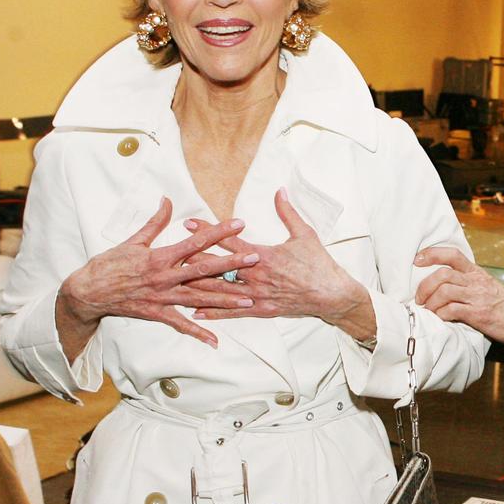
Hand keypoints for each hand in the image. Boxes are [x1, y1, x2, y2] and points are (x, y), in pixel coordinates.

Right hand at [56, 197, 257, 351]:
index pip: (195, 241)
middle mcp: (165, 277)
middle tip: (255, 259)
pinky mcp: (157, 313)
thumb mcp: (133, 241)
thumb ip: (155, 222)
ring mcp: (162, 297)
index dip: (218, 232)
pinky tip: (216, 340)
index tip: (240, 224)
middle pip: (204, 270)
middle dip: (231, 265)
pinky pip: (181, 324)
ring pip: (199, 298)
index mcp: (160, 256)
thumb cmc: (109, 264)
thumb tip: (168, 200)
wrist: (87, 293)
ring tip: (249, 301)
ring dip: (225, 300)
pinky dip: (198, 332)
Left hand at [183, 188, 368, 325]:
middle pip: (218, 268)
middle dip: (193, 258)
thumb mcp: (305, 234)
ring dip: (197, 286)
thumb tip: (279, 191)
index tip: (188, 224)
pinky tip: (195, 311)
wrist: (332, 294)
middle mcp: (257, 276)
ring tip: (175, 281)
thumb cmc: (319, 263)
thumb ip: (287, 212)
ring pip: (221, 291)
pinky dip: (214, 312)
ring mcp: (257, 295)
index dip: (207, 231)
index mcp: (264, 255)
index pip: (229, 242)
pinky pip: (233, 312)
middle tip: (171, 253)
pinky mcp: (262, 310)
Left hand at [413, 246, 503, 345]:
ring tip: (428, 310)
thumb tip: (444, 285)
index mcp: (477, 273)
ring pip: (444, 291)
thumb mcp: (487, 287)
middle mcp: (476, 282)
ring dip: (430, 302)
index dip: (432, 254)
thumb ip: (469, 283)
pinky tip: (439, 319)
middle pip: (443, 274)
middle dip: (425, 285)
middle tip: (419, 298)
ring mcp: (477, 297)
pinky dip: (440, 315)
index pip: (453, 255)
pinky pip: (452, 310)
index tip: (417, 259)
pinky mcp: (477, 314)